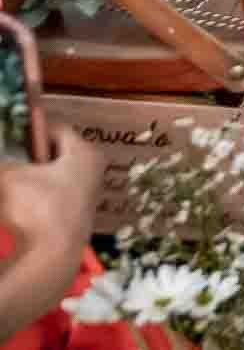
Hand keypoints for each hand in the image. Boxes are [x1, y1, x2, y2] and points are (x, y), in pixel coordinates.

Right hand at [0, 126, 103, 262]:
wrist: (52, 256)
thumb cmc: (37, 207)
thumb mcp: (10, 178)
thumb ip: (3, 162)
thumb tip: (3, 162)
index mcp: (84, 152)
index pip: (56, 129)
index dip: (31, 129)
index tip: (12, 134)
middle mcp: (92, 170)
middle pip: (56, 153)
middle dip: (30, 155)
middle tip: (10, 158)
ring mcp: (86, 194)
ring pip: (54, 176)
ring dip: (32, 178)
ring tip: (12, 182)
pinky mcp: (76, 215)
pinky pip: (54, 196)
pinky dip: (37, 196)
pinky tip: (20, 206)